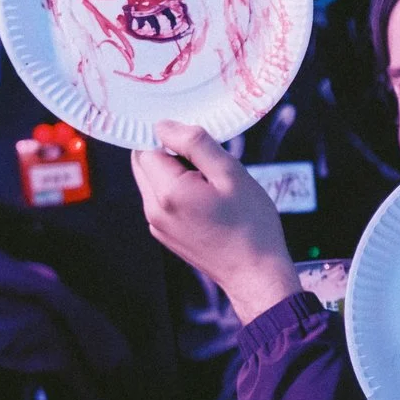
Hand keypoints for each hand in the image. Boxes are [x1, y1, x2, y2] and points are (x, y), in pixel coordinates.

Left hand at [132, 121, 300, 323]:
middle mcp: (154, 210)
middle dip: (169, 154)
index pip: (147, 147)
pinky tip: (207, 202)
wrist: (256, 273)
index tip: (198, 147)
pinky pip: (161, 199)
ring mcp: (157, 225)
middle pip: (144, 163)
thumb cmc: (251, 226)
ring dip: (175, 173)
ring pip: (152, 180)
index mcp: (168, 192)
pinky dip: (178, 191)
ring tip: (211, 187)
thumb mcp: (231, 174)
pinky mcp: (164, 234)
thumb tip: (164, 126)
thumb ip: (195, 144)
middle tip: (206, 165)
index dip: (171, 139)